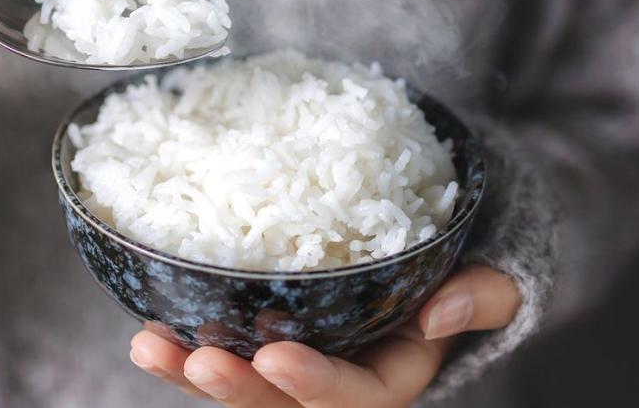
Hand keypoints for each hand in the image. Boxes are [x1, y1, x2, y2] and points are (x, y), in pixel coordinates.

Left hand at [129, 265, 520, 407]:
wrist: (442, 247)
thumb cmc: (465, 261)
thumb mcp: (492, 276)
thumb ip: (482, 295)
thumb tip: (440, 312)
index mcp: (392, 374)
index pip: (357, 398)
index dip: (316, 386)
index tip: (276, 357)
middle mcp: (339, 377)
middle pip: (284, 403)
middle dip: (239, 390)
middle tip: (197, 361)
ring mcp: (298, 359)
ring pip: (242, 383)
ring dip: (191, 372)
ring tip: (149, 347)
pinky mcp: (264, 336)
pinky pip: (223, 351)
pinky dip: (182, 346)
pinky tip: (146, 329)